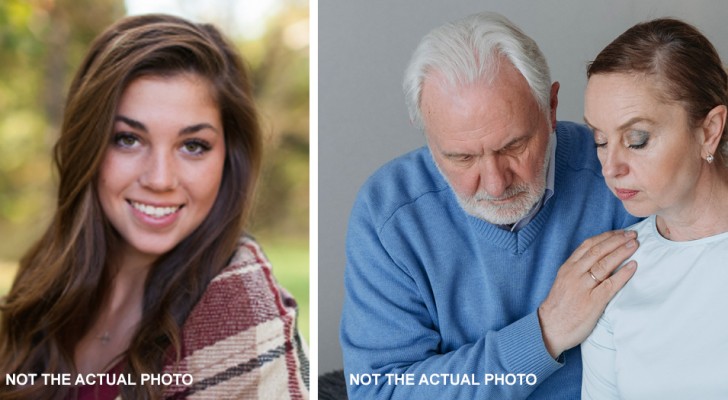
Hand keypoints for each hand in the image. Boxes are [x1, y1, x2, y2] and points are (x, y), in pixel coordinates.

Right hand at [538, 230, 637, 358]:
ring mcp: (584, 287)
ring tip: (634, 245)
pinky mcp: (593, 302)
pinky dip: (623, 274)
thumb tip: (597, 261)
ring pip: (604, 264)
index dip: (606, 237)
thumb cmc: (559, 307)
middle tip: (632, 235)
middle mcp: (574, 274)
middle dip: (616, 240)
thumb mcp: (563, 282)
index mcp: (568, 268)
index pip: (588, 245)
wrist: (549, 328)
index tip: (619, 233)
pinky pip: (611, 284)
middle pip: (598, 251)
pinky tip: (633, 266)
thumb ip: (578, 271)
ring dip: (621, 252)